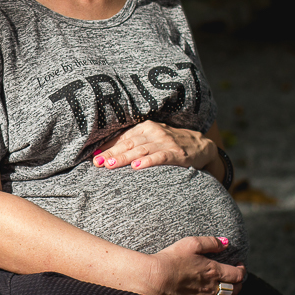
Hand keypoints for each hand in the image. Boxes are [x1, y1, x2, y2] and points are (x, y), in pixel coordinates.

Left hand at [92, 120, 213, 170]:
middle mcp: (153, 132)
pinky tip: (137, 166)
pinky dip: (148, 161)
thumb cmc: (170, 144)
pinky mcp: (177, 154)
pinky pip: (160, 157)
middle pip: (128, 143)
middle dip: (111, 153)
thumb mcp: (151, 139)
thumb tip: (106, 154)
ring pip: (140, 150)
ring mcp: (165, 142)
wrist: (201, 145)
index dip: (107, 146)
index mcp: (145, 127)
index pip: (122, 137)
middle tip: (97, 162)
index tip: (93, 156)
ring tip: (111, 164)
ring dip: (124, 157)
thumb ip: (132, 144)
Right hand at [147, 236, 245, 294]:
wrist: (155, 279)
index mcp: (214, 271)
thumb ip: (210, 242)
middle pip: (236, 289)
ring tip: (229, 286)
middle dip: (240, 282)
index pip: (238, 274)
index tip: (239, 264)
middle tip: (236, 275)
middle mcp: (212, 287)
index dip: (242, 269)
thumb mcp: (191, 243)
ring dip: (232, 293)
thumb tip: (225, 242)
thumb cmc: (172, 259)